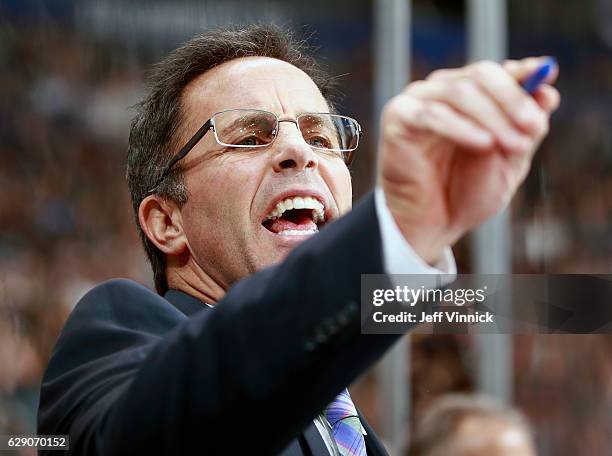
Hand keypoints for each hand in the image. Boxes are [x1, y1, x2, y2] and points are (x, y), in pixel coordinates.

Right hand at [378, 57, 560, 263]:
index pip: (499, 71)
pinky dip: (461, 127)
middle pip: (482, 74)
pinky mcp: (399, 117)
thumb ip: (527, 129)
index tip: (547, 75)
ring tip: (513, 145)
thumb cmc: (469, 193)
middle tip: (533, 126)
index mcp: (472, 94)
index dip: (523, 72)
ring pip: (460, 91)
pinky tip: (484, 143)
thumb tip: (548, 92)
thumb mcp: (510, 162)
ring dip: (492, 117)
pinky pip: (432, 114)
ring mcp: (418, 100)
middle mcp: (443, 90)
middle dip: (513, 99)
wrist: (434, 224)